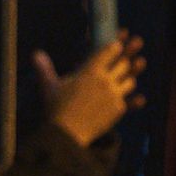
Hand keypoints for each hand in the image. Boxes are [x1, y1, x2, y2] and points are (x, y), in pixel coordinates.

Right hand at [36, 32, 145, 147]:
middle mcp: (105, 80)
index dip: (115, 45)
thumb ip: (45, 68)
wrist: (67, 134)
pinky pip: (130, 102)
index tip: (119, 41)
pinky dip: (134, 100)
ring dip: (130, 76)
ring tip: (132, 73)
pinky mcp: (118, 110)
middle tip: (136, 44)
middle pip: (123, 63)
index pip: (108, 51)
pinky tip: (141, 99)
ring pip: (130, 81)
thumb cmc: (57, 108)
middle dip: (128, 55)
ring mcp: (114, 95)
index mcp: (90, 70)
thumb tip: (35, 53)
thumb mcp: (50, 86)